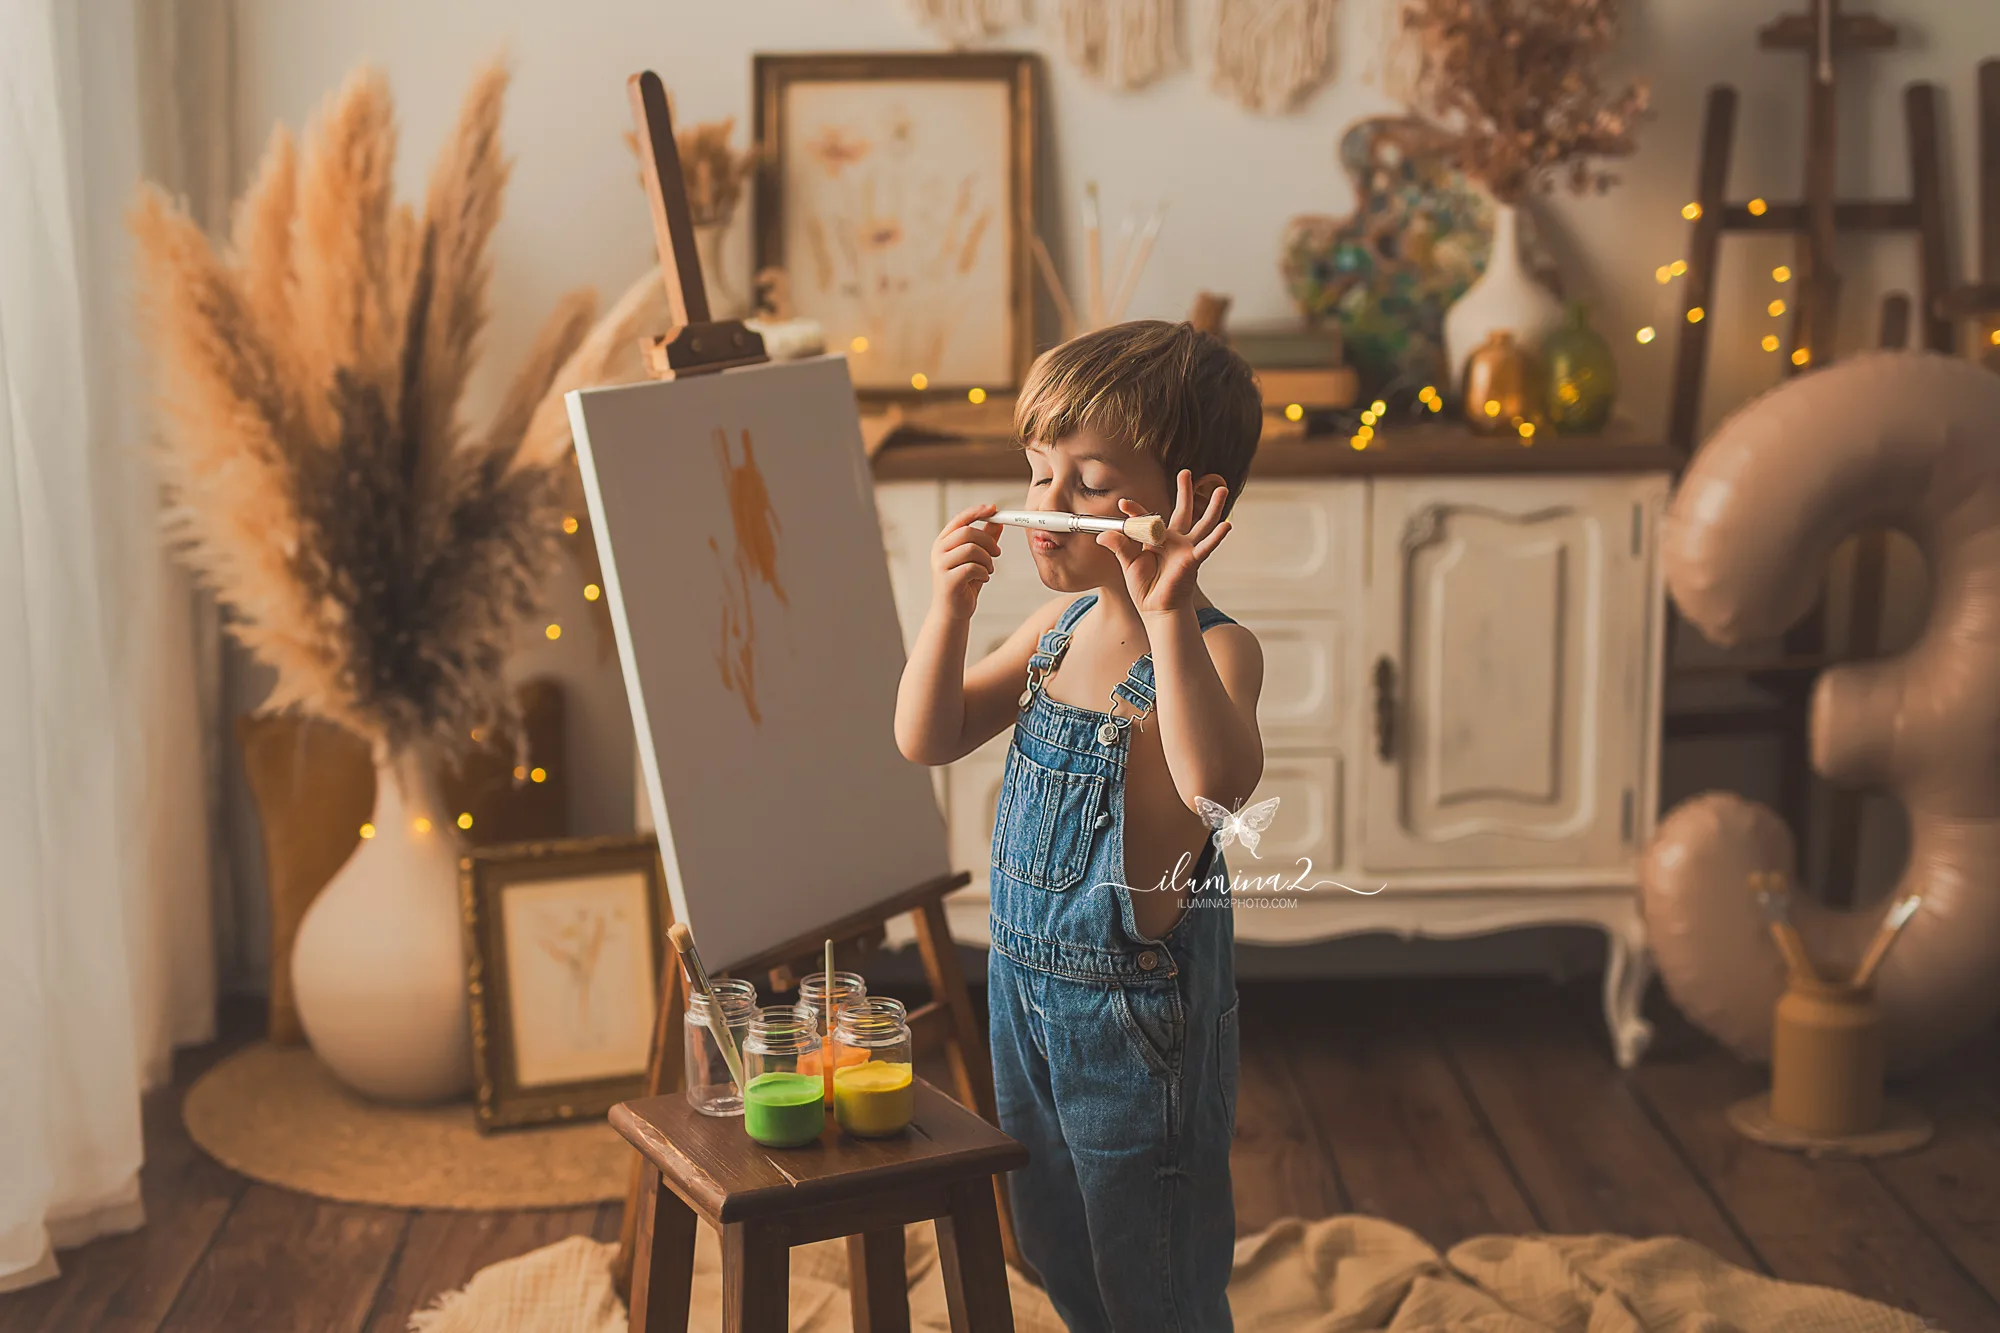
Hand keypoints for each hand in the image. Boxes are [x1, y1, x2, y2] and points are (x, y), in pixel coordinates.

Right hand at [930, 502, 1002, 619]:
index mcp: (943, 542)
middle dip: (988, 540)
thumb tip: (998, 522)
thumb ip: (984, 540)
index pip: (960, 519)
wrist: (952, 611)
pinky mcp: (948, 580)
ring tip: (988, 570)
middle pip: (967, 532)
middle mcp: (939, 551)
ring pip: (972, 550)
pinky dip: (984, 572)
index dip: (977, 512)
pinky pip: (973, 568)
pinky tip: (983, 579)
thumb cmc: (963, 584)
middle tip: (997, 552)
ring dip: (987, 560)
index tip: (993, 509)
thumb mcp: (975, 559)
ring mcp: (941, 565)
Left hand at [1096, 471, 1230, 616]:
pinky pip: (1206, 546)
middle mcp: (1174, 540)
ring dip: (1212, 507)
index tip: (1122, 504)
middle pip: (1182, 511)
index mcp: (1157, 540)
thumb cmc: (1146, 588)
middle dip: (1184, 492)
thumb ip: (1120, 547)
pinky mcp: (1192, 561)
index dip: (1135, 511)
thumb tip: (1103, 534)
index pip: (1146, 519)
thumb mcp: (1129, 565)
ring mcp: (1185, 549)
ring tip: (1222, 489)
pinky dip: (1216, 537)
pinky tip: (1227, 525)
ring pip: (1202, 524)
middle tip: (1184, 472)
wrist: (1157, 610)